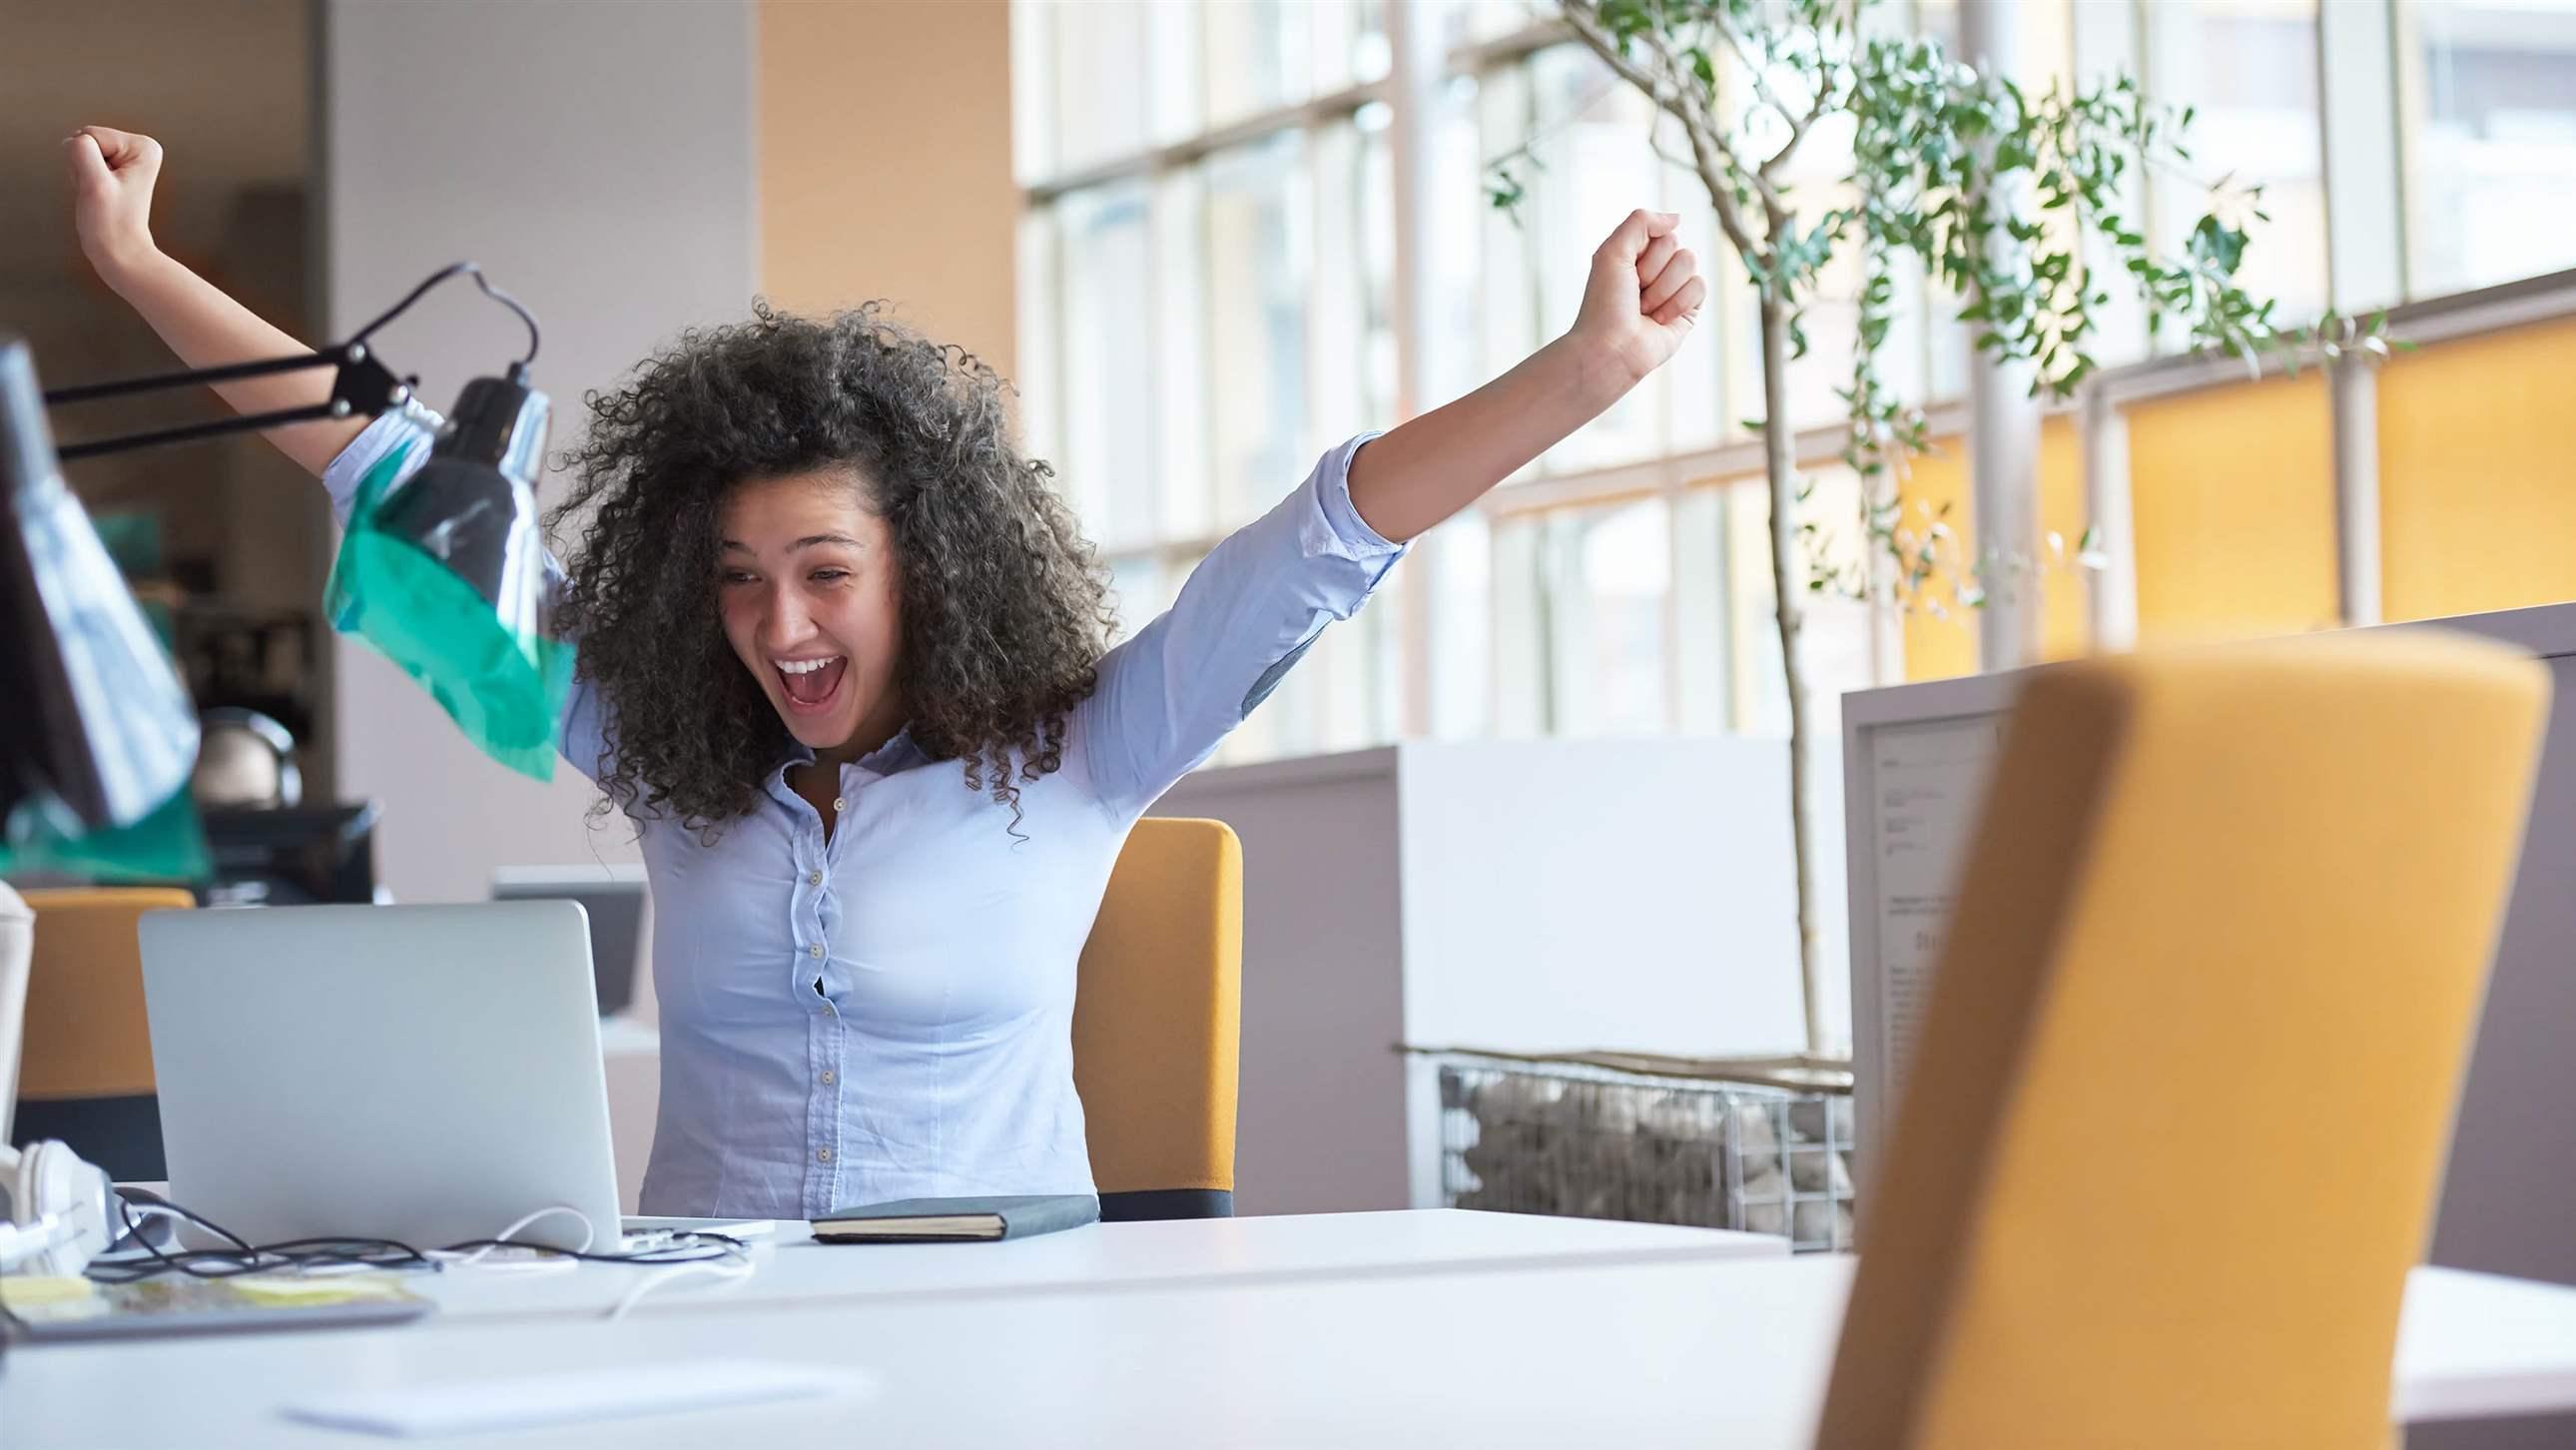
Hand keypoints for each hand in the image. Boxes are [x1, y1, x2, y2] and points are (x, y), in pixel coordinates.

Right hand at [65, 125, 164, 282]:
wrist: (118, 249)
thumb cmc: (111, 223)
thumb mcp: (95, 183)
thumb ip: (82, 152)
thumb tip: (76, 139)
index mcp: (144, 146)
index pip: (89, 134)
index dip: (88, 163)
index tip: (105, 186)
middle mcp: (139, 147)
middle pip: (85, 140)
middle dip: (84, 167)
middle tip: (100, 191)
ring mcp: (127, 157)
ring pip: (79, 151)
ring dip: (82, 174)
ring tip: (100, 194)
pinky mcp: (115, 167)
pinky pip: (79, 162)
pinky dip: (82, 178)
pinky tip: (97, 194)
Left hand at [1567, 208, 1706, 390]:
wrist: (1611, 348)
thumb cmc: (1605, 303)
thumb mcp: (1612, 251)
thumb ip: (1641, 221)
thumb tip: (1677, 218)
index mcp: (1636, 253)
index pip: (1660, 232)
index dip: (1644, 252)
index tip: (1626, 274)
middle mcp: (1656, 269)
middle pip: (1677, 246)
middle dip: (1653, 272)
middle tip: (1635, 294)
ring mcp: (1674, 288)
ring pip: (1689, 264)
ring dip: (1663, 289)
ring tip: (1645, 310)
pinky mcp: (1689, 309)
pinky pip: (1699, 286)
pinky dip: (1677, 303)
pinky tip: (1660, 320)